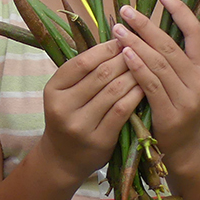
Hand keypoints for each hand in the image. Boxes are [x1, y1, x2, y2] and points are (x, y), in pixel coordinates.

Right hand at [35, 39, 143, 184]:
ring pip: (114, 91)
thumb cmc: (69, 117)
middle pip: (100, 74)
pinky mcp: (99, 140)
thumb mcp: (66, 93)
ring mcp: (81, 125)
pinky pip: (122, 111)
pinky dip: (135, 96)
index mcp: (53, 90)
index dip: (105, 49)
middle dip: (123, 59)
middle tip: (140, 48)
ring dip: (133, 75)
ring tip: (146, 64)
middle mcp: (63, 107)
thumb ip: (84, 72)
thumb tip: (116, 42)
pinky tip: (145, 87)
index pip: (82, 62)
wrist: (64, 159)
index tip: (122, 40)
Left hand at [114, 0, 199, 156]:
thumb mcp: (184, 80)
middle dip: (146, 26)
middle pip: (171, 46)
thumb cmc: (176, 105)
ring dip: (136, 43)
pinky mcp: (172, 114)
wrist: (183, 148)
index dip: (180, 11)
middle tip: (126, 10)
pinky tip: (124, 54)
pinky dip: (137, 67)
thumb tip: (148, 21)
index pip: (197, 32)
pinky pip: (151, 85)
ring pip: (160, 63)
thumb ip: (173, 55)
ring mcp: (188, 99)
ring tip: (118, 29)